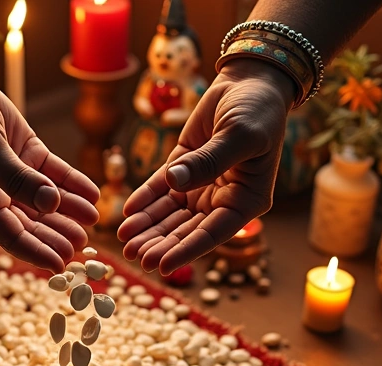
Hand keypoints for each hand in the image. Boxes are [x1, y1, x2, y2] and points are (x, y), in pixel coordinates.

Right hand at [0, 54, 98, 271]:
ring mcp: (14, 174)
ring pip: (46, 200)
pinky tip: (92, 194)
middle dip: (57, 234)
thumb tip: (50, 204)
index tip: (61, 265)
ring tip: (93, 220)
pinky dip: (73, 183)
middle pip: (32, 222)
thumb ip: (16, 177)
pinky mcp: (28, 153)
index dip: (35, 251)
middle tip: (83, 245)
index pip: (10, 235)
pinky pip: (54, 174)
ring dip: (69, 211)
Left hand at [118, 58, 295, 274]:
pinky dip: (144, 200)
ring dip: (148, 227)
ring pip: (171, 214)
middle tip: (133, 256)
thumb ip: (208, 161)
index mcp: (246, 200)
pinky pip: (161, 190)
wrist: (250, 82)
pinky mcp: (184, 167)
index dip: (186, 250)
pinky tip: (127, 212)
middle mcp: (224, 199)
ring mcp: (202, 185)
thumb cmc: (257, 109)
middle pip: (187, 228)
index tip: (161, 266)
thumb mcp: (238, 135)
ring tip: (124, 240)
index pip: (212, 233)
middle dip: (160, 243)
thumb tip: (175, 182)